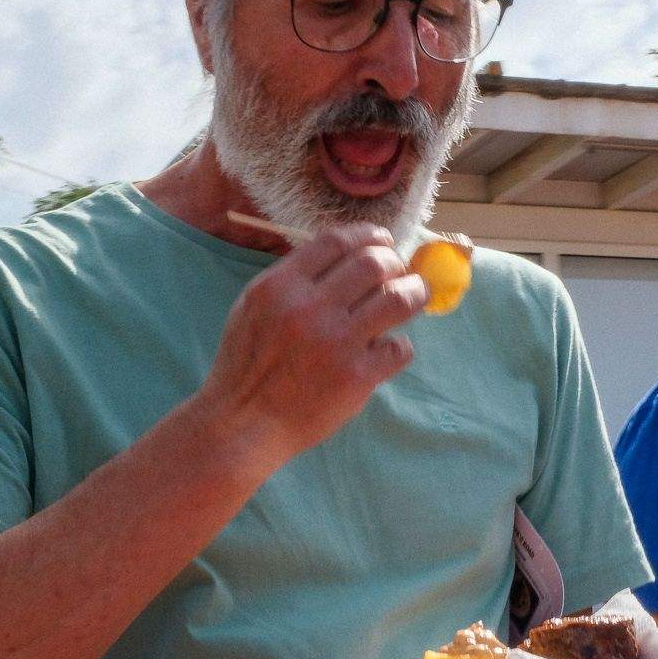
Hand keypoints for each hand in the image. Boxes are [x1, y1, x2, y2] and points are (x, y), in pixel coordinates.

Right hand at [198, 222, 427, 472]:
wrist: (243, 422)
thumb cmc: (247, 364)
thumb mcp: (254, 306)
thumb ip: (294, 279)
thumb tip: (346, 254)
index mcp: (281, 286)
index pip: (337, 241)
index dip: (368, 235)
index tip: (382, 241)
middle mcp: (310, 308)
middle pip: (373, 263)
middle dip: (394, 262)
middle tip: (398, 272)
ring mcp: (336, 343)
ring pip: (398, 299)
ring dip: (414, 292)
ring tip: (414, 295)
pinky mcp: (356, 377)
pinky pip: (398, 348)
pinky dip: (399, 346)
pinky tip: (387, 350)